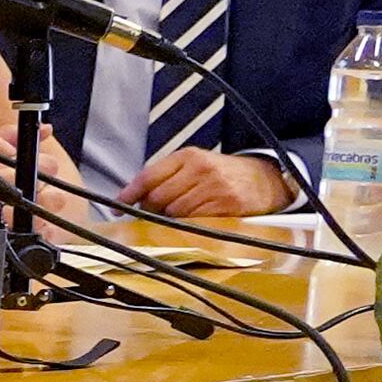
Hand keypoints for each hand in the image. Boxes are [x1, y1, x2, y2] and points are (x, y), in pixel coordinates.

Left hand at [129, 145, 296, 221]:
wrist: (265, 179)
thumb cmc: (223, 174)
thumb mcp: (195, 164)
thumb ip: (165, 176)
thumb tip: (133, 198)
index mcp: (188, 156)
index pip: (149, 176)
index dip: (130, 193)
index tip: (117, 205)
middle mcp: (201, 168)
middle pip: (159, 197)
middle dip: (152, 210)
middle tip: (155, 215)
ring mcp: (215, 187)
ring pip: (175, 212)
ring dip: (171, 219)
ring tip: (181, 216)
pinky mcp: (228, 205)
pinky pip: (195, 221)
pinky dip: (189, 225)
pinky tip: (196, 221)